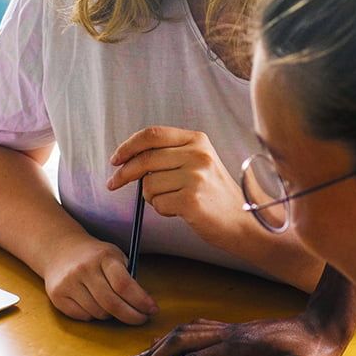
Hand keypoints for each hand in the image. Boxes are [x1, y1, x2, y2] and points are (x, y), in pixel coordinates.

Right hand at [42, 234, 159, 324]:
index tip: (152, 310)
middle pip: (112, 304)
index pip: (124, 285)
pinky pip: (83, 317)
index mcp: (103, 257)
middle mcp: (84, 269)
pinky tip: (94, 304)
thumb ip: (128, 276)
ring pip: (98, 313)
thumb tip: (144, 303)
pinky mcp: (57, 296)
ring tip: (112, 305)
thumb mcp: (114, 256)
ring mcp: (68, 283)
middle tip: (141, 318)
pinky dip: (93, 316)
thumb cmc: (95, 256)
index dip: (141, 301)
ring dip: (110, 315)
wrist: (60, 249)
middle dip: (131, 316)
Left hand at [107, 126, 243, 243]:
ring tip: (172, 200)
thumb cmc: (214, 194)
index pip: (152, 134)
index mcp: (197, 140)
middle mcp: (198, 154)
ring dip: (151, 197)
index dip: (128, 146)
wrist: (242, 221)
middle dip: (124, 173)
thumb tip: (129, 158)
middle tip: (113, 184)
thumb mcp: (199, 162)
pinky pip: (158, 203)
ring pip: (148, 184)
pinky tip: (180, 211)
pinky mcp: (191, 200)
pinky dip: (162, 210)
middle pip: (145, 159)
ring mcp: (196, 177)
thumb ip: (171, 154)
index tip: (115, 159)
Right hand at [124, 313, 350, 355]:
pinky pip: (195, 329)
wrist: (326, 324)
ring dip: (157, 347)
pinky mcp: (234, 329)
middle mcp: (231, 334)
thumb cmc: (317, 353)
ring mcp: (231, 329)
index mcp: (243, 346)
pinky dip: (173, 337)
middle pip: (180, 342)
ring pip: (184, 332)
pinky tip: (163, 343)